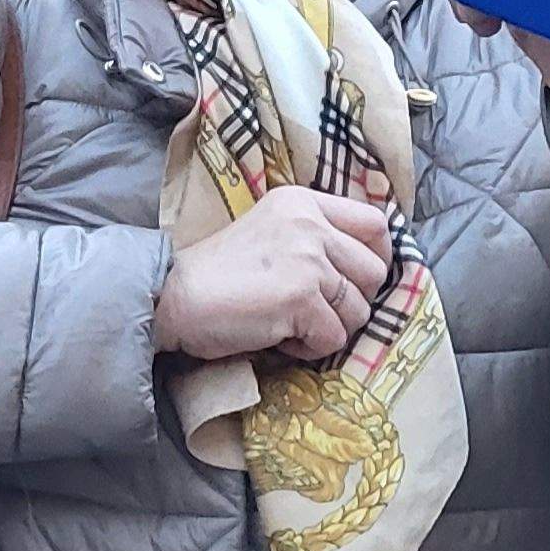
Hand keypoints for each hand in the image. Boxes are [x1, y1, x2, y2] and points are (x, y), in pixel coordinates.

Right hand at [156, 179, 396, 363]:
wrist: (173, 296)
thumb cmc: (217, 271)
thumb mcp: (270, 231)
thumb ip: (313, 236)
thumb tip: (365, 268)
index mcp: (302, 202)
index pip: (374, 223)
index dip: (376, 257)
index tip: (356, 280)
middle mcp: (310, 224)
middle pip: (374, 272)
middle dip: (353, 301)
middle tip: (317, 310)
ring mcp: (308, 261)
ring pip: (359, 311)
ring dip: (329, 328)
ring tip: (290, 324)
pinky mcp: (301, 299)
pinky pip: (334, 338)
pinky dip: (308, 348)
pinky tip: (278, 337)